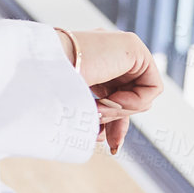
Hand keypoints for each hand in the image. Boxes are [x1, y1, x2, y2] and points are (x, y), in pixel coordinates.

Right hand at [60, 28, 162, 154]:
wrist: (43, 70)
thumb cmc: (50, 92)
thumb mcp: (79, 110)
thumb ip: (97, 118)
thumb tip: (110, 141)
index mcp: (93, 63)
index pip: (117, 96)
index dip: (117, 124)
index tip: (110, 147)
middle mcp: (108, 53)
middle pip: (132, 98)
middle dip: (119, 122)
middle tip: (104, 138)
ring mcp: (121, 47)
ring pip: (141, 95)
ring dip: (120, 112)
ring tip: (97, 112)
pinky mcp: (133, 45)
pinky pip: (151, 87)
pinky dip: (135, 102)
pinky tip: (112, 101)